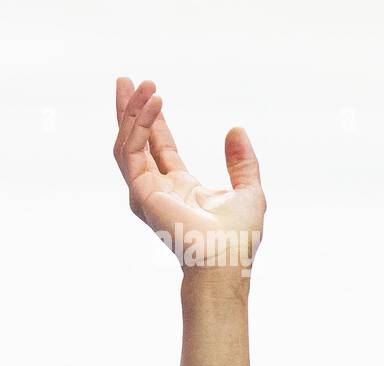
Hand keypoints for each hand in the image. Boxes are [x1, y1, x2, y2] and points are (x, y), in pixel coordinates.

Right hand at [113, 78, 266, 276]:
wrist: (227, 261)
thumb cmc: (239, 237)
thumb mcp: (249, 190)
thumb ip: (242, 162)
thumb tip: (237, 128)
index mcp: (180, 188)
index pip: (160, 148)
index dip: (154, 121)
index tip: (153, 93)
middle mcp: (158, 189)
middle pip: (136, 142)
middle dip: (130, 110)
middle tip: (126, 79)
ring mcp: (145, 191)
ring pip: (128, 143)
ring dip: (132, 111)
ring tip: (138, 83)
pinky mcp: (140, 191)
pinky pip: (131, 150)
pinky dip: (138, 125)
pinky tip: (152, 103)